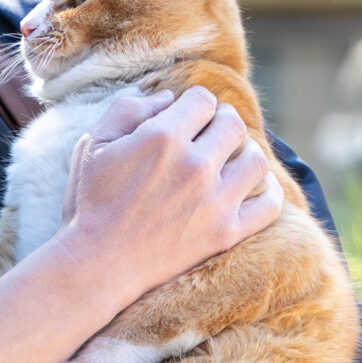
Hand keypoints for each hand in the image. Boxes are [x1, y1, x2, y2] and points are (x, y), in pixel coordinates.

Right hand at [57, 86, 281, 297]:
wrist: (98, 265)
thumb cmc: (91, 202)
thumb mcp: (93, 144)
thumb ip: (127, 110)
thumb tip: (168, 98)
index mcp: (163, 137)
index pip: (203, 100)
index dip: (193, 104)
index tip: (185, 118)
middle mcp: (195, 165)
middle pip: (233, 123)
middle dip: (220, 122)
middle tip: (208, 135)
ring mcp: (216, 201)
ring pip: (256, 159)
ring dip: (245, 152)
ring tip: (230, 159)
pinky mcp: (226, 232)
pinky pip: (270, 205)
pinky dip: (270, 192)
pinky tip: (257, 187)